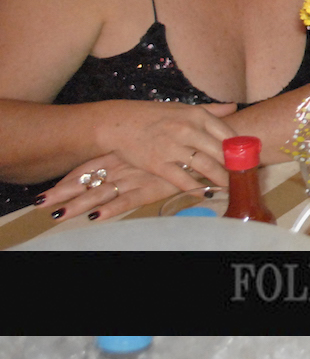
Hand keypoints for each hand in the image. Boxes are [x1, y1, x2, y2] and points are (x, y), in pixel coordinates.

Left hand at [39, 153, 193, 221]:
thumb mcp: (167, 142)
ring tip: (56, 215)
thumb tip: (149, 156)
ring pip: (102, 192)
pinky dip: (110, 209)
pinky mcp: (153, 187)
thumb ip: (152, 149)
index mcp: (128, 153)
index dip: (70, 178)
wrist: (218, 142)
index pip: (91, 166)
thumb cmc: (193, 141)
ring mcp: (139, 176)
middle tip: (41, 203)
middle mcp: (129, 164)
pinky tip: (95, 218)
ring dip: (78, 204)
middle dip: (64, 192)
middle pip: (90, 179)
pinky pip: (127, 200)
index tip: (50, 189)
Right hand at [91, 99, 236, 191]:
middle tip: (244, 176)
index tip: (249, 157)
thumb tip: (234, 107)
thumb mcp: (183, 107)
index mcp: (196, 115)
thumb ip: (211, 110)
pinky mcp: (158, 164)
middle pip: (219, 152)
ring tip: (231, 186)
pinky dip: (196, 188)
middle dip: (234, 166)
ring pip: (205, 166)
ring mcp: (172, 147)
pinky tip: (205, 192)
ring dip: (220, 179)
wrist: (118, 122)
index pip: (227, 133)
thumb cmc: (153, 115)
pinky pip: (182, 179)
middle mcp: (187, 129)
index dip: (240, 148)